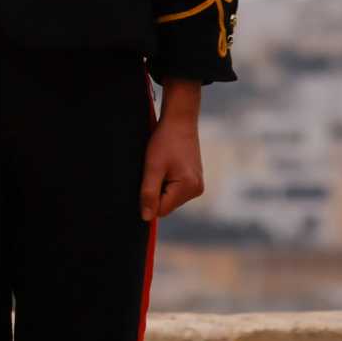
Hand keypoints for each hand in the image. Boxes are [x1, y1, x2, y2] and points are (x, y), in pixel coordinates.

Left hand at [140, 99, 204, 221]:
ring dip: (160, 185)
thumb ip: (148, 193)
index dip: (148, 199)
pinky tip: (166, 166)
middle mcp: (197, 190)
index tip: (144, 181)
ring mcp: (197, 185)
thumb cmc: (165, 142)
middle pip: (167, 204)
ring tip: (160, 166)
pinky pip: (175, 189)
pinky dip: (166, 181)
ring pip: (170, 197)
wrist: (179, 122)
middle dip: (155, 191)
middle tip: (153, 170)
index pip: (162, 209)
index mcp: (188, 189)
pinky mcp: (194, 179)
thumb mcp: (152, 167)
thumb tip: (146, 218)